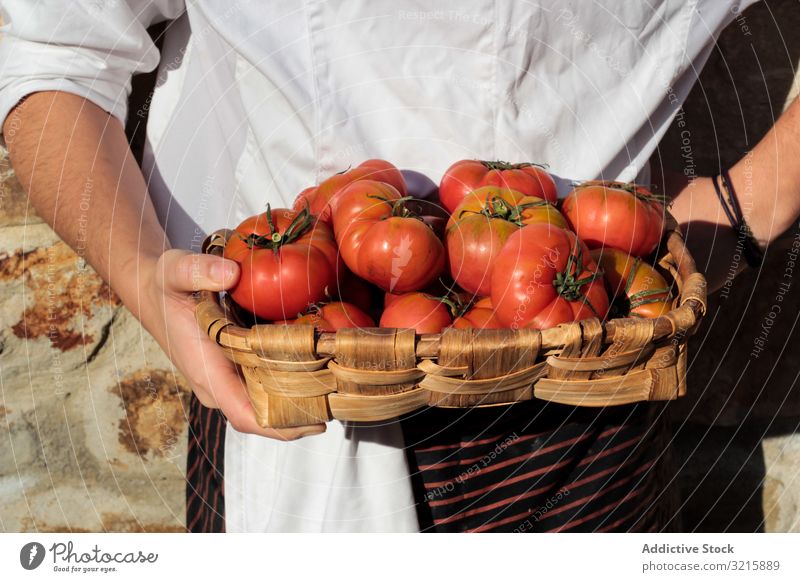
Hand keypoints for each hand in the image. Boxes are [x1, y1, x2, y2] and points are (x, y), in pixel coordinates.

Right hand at [138, 249, 326, 439]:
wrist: (153, 287)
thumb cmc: (165, 283)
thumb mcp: (176, 270)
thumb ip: (199, 270)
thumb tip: (231, 273)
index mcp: (207, 370)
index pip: (244, 414)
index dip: (281, 426)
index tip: (317, 422)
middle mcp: (218, 383)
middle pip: (264, 416)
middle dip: (302, 414)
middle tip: (343, 398)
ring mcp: (227, 378)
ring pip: (267, 403)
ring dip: (300, 400)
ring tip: (340, 387)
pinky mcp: (235, 368)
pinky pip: (266, 386)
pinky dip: (291, 383)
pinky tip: (320, 368)